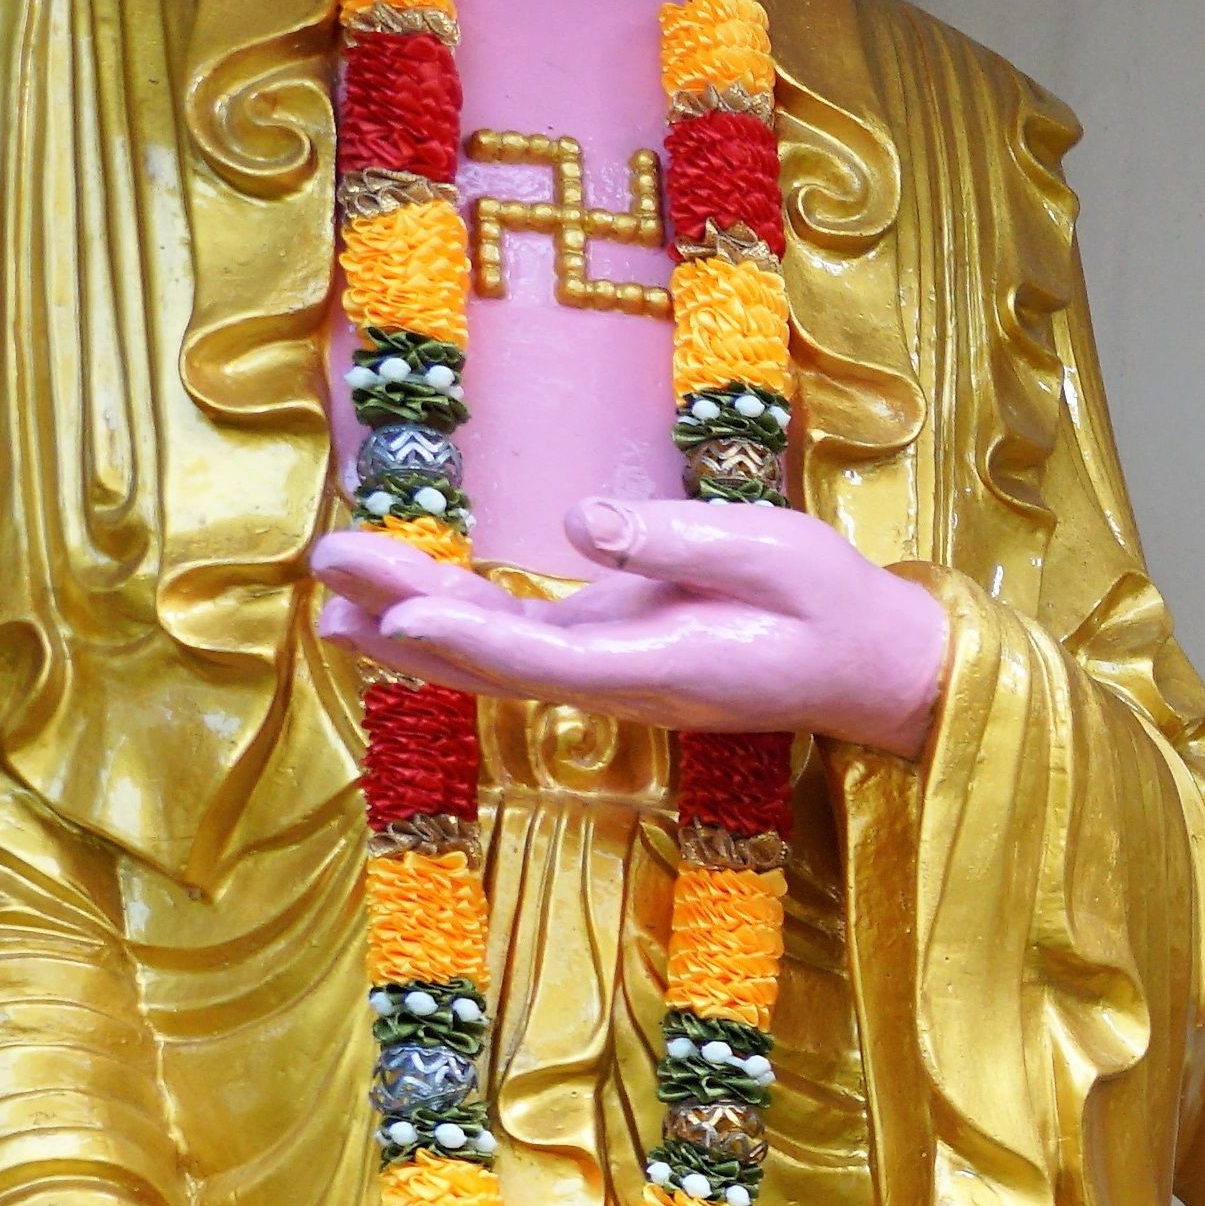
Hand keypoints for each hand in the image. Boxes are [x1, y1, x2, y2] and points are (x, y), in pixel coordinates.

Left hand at [316, 498, 949, 755]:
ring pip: (497, 662)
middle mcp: (624, 684)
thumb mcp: (775, 550)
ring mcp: (614, 674)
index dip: (466, 637)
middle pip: (497, 665)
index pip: (546, 659)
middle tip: (329, 572)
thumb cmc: (835, 604)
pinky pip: (519, 647)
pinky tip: (404, 609)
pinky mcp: (615, 654)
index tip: (397, 610)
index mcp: (663, 664)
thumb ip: (678, 540)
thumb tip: (582, 521)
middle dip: (408, 621)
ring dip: (413, 631)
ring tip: (334, 600)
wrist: (875, 668)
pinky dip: (456, 627)